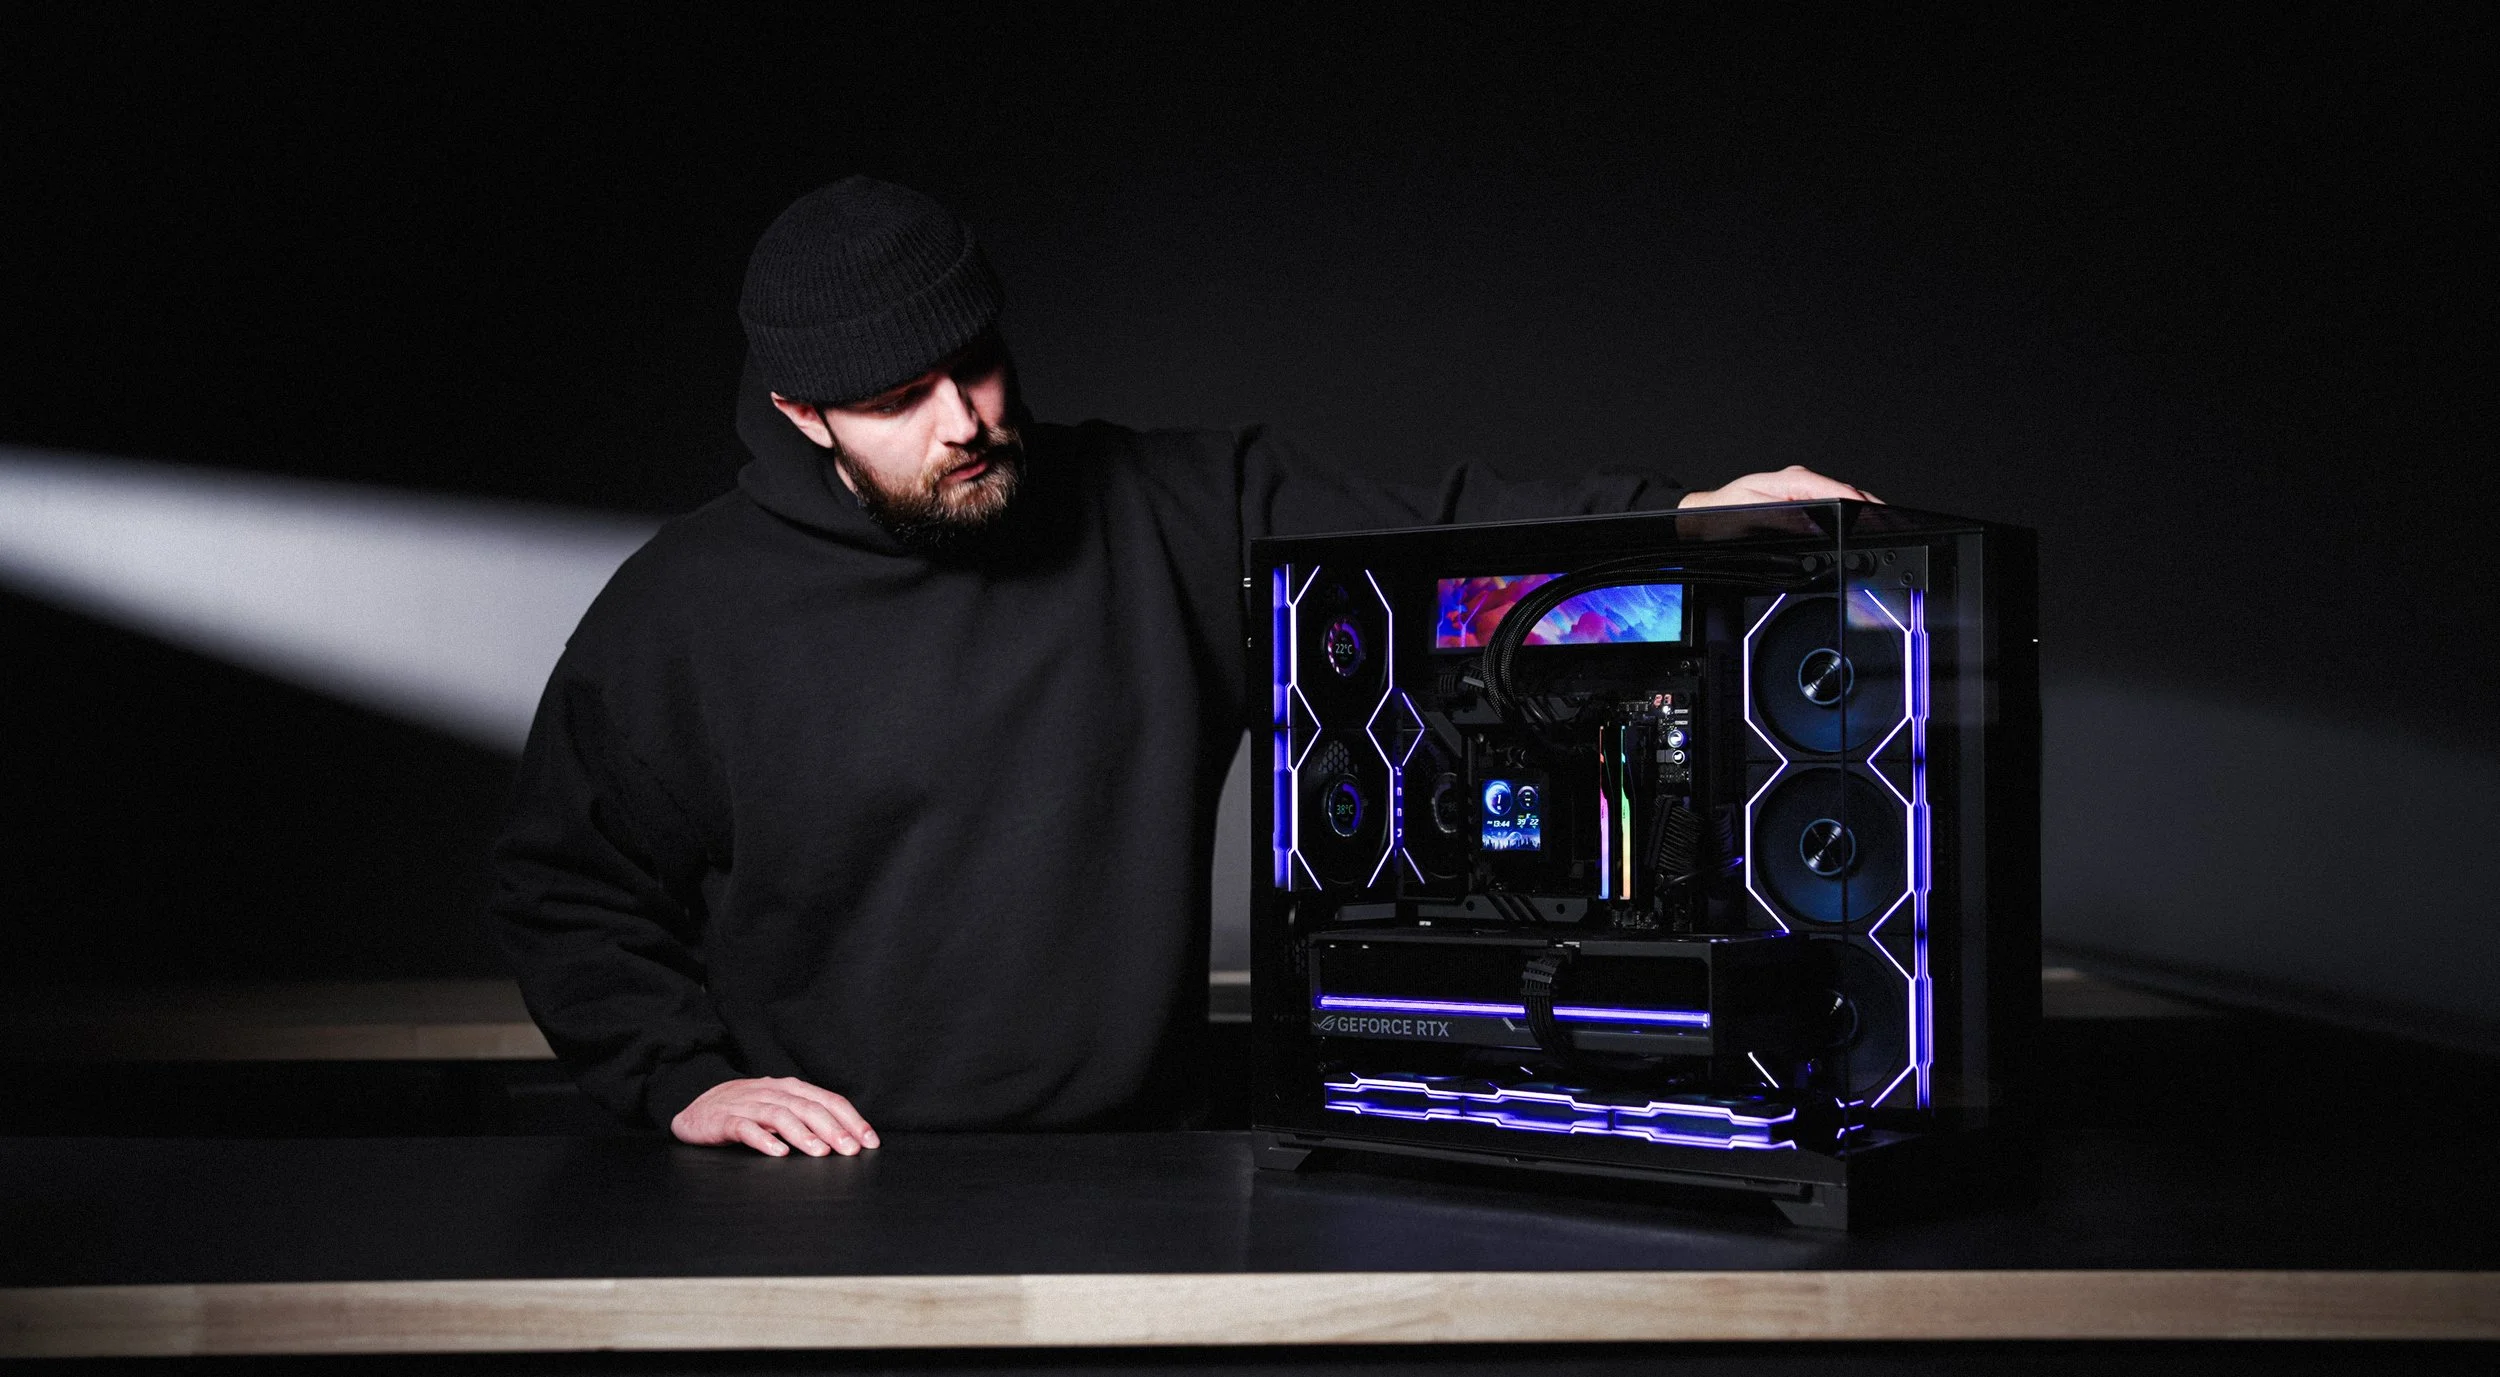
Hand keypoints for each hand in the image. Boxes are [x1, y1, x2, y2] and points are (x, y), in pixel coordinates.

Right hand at [670, 1076, 879, 1156]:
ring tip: (820, 1152)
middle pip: (808, 1106)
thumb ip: (807, 1117)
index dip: (851, 1119)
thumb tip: (846, 1137)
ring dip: (803, 1134)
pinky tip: (778, 1152)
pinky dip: (763, 1139)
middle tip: (850, 1149)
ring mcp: (747, 1105)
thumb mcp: (779, 1108)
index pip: (827, 1100)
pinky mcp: (724, 1120)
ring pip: (780, 1115)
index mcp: (789, 1088)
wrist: (696, 1109)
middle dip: (833, 1128)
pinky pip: (745, 1128)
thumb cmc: (744, 1111)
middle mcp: (771, 1092)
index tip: (870, 1141)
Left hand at [1677, 465, 1882, 508]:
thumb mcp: (1751, 515)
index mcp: (1791, 479)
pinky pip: (1829, 506)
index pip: (1834, 488)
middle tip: (1887, 525)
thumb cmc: (1722, 513)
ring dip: (1858, 511)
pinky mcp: (1799, 500)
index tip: (1872, 514)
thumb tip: (1814, 523)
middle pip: (1843, 492)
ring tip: (1878, 527)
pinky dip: (1845, 516)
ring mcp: (1800, 490)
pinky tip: (1854, 527)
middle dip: (1866, 508)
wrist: (1703, 516)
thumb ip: (1786, 517)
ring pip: (1838, 499)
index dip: (1856, 502)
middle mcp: (1798, 482)